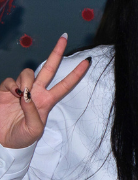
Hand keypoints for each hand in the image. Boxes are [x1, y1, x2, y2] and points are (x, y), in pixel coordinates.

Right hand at [0, 34, 89, 150]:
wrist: (3, 142)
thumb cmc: (22, 138)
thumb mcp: (34, 129)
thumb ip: (33, 112)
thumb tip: (28, 96)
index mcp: (47, 101)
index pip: (65, 85)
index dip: (76, 73)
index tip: (88, 61)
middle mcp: (36, 92)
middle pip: (49, 68)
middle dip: (56, 53)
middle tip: (64, 37)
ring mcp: (21, 90)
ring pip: (28, 73)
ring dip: (26, 80)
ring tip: (22, 94)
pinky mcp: (5, 91)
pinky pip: (10, 81)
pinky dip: (11, 86)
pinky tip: (12, 95)